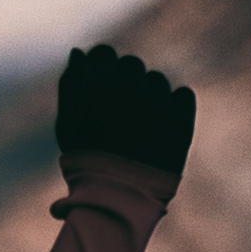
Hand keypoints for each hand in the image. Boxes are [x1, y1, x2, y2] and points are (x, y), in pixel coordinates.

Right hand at [55, 44, 195, 188]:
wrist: (118, 197)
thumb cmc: (85, 162)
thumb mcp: (66, 125)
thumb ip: (70, 85)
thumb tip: (79, 54)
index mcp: (98, 86)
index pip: (104, 54)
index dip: (102, 67)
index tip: (103, 85)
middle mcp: (129, 88)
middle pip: (131, 65)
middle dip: (124, 82)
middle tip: (120, 110)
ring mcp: (157, 103)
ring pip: (156, 81)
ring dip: (148, 94)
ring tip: (140, 124)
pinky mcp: (181, 119)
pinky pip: (183, 95)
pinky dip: (176, 104)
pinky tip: (163, 122)